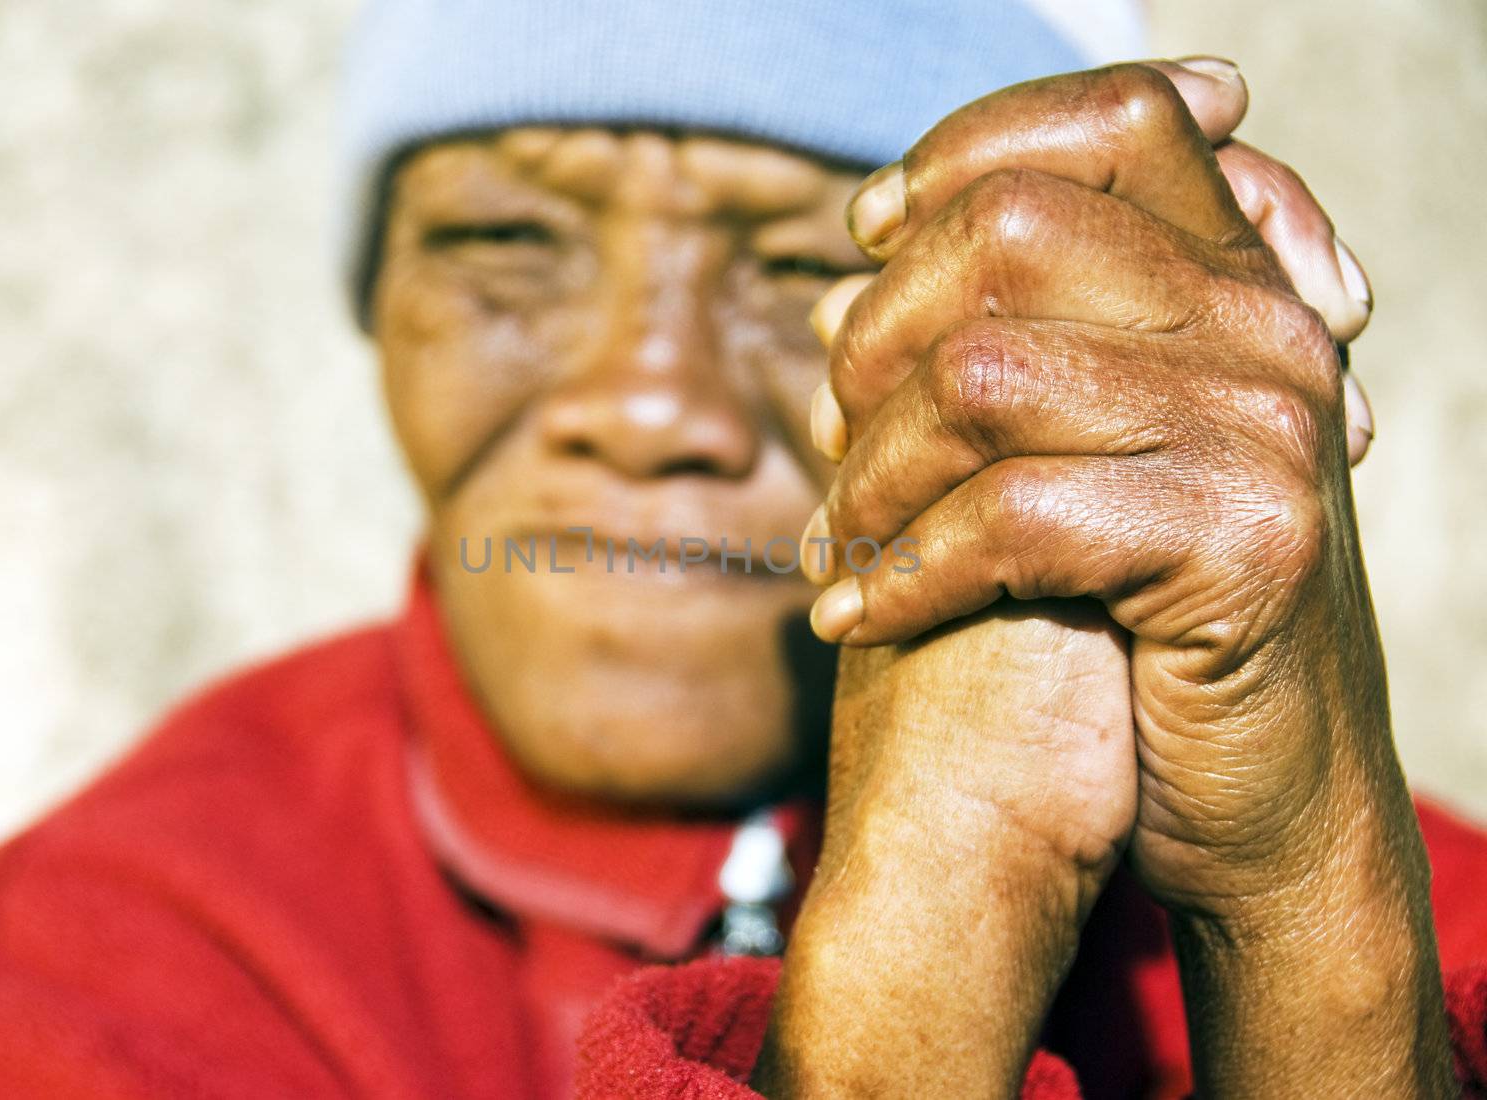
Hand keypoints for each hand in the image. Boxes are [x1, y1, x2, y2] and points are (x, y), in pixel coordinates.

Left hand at [801, 61, 1449, 1095]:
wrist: (1258, 790)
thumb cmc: (1135, 617)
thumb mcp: (1071, 463)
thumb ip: (987, 357)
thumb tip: (834, 288)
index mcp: (1234, 286)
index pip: (1109, 124)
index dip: (966, 154)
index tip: (869, 232)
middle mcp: (1265, 331)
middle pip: (1014, 230)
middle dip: (880, 336)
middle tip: (834, 431)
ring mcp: (1266, 428)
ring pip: (985, 377)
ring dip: (873, 474)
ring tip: (837, 545)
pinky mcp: (1246, 540)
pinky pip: (1014, 518)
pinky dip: (903, 574)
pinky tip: (856, 619)